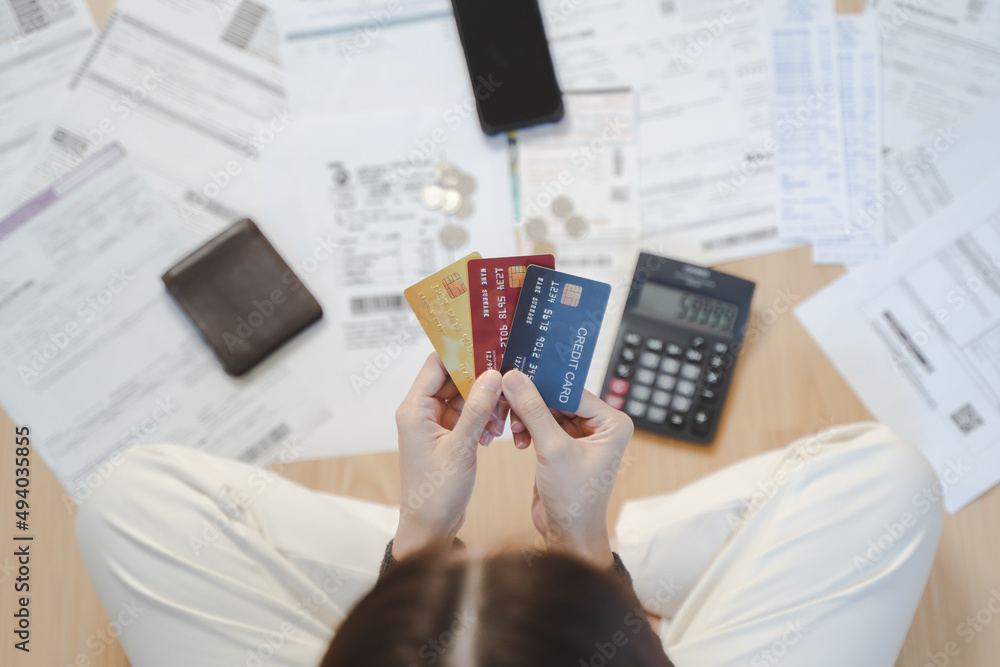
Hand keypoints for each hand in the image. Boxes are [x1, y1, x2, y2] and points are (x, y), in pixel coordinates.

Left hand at [392, 353, 503, 558]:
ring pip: (464, 397)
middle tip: (504, 388)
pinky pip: (467, 415)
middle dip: (480, 383)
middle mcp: (421, 412)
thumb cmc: (436, 493)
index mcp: (414, 409)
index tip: (489, 348)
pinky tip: (493, 433)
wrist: (430, 527)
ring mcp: (433, 424)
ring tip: (499, 422)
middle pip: (453, 379)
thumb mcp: (461, 448)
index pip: (436, 364)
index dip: (461, 354)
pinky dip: (482, 420)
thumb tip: (492, 375)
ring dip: (484, 405)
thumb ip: (477, 410)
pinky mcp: (446, 436)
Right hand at [501, 370, 632, 567]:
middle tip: (506, 399)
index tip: (516, 374)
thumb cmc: (574, 500)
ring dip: (526, 416)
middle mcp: (600, 426)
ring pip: (547, 410)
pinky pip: (542, 425)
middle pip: (558, 398)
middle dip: (532, 402)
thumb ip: (534, 411)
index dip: (544, 383)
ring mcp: (581, 436)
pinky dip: (527, 428)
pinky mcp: (563, 446)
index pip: (572, 391)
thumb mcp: (553, 450)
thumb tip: (515, 378)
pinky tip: (518, 440)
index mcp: (612, 422)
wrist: (567, 535)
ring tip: (512, 428)